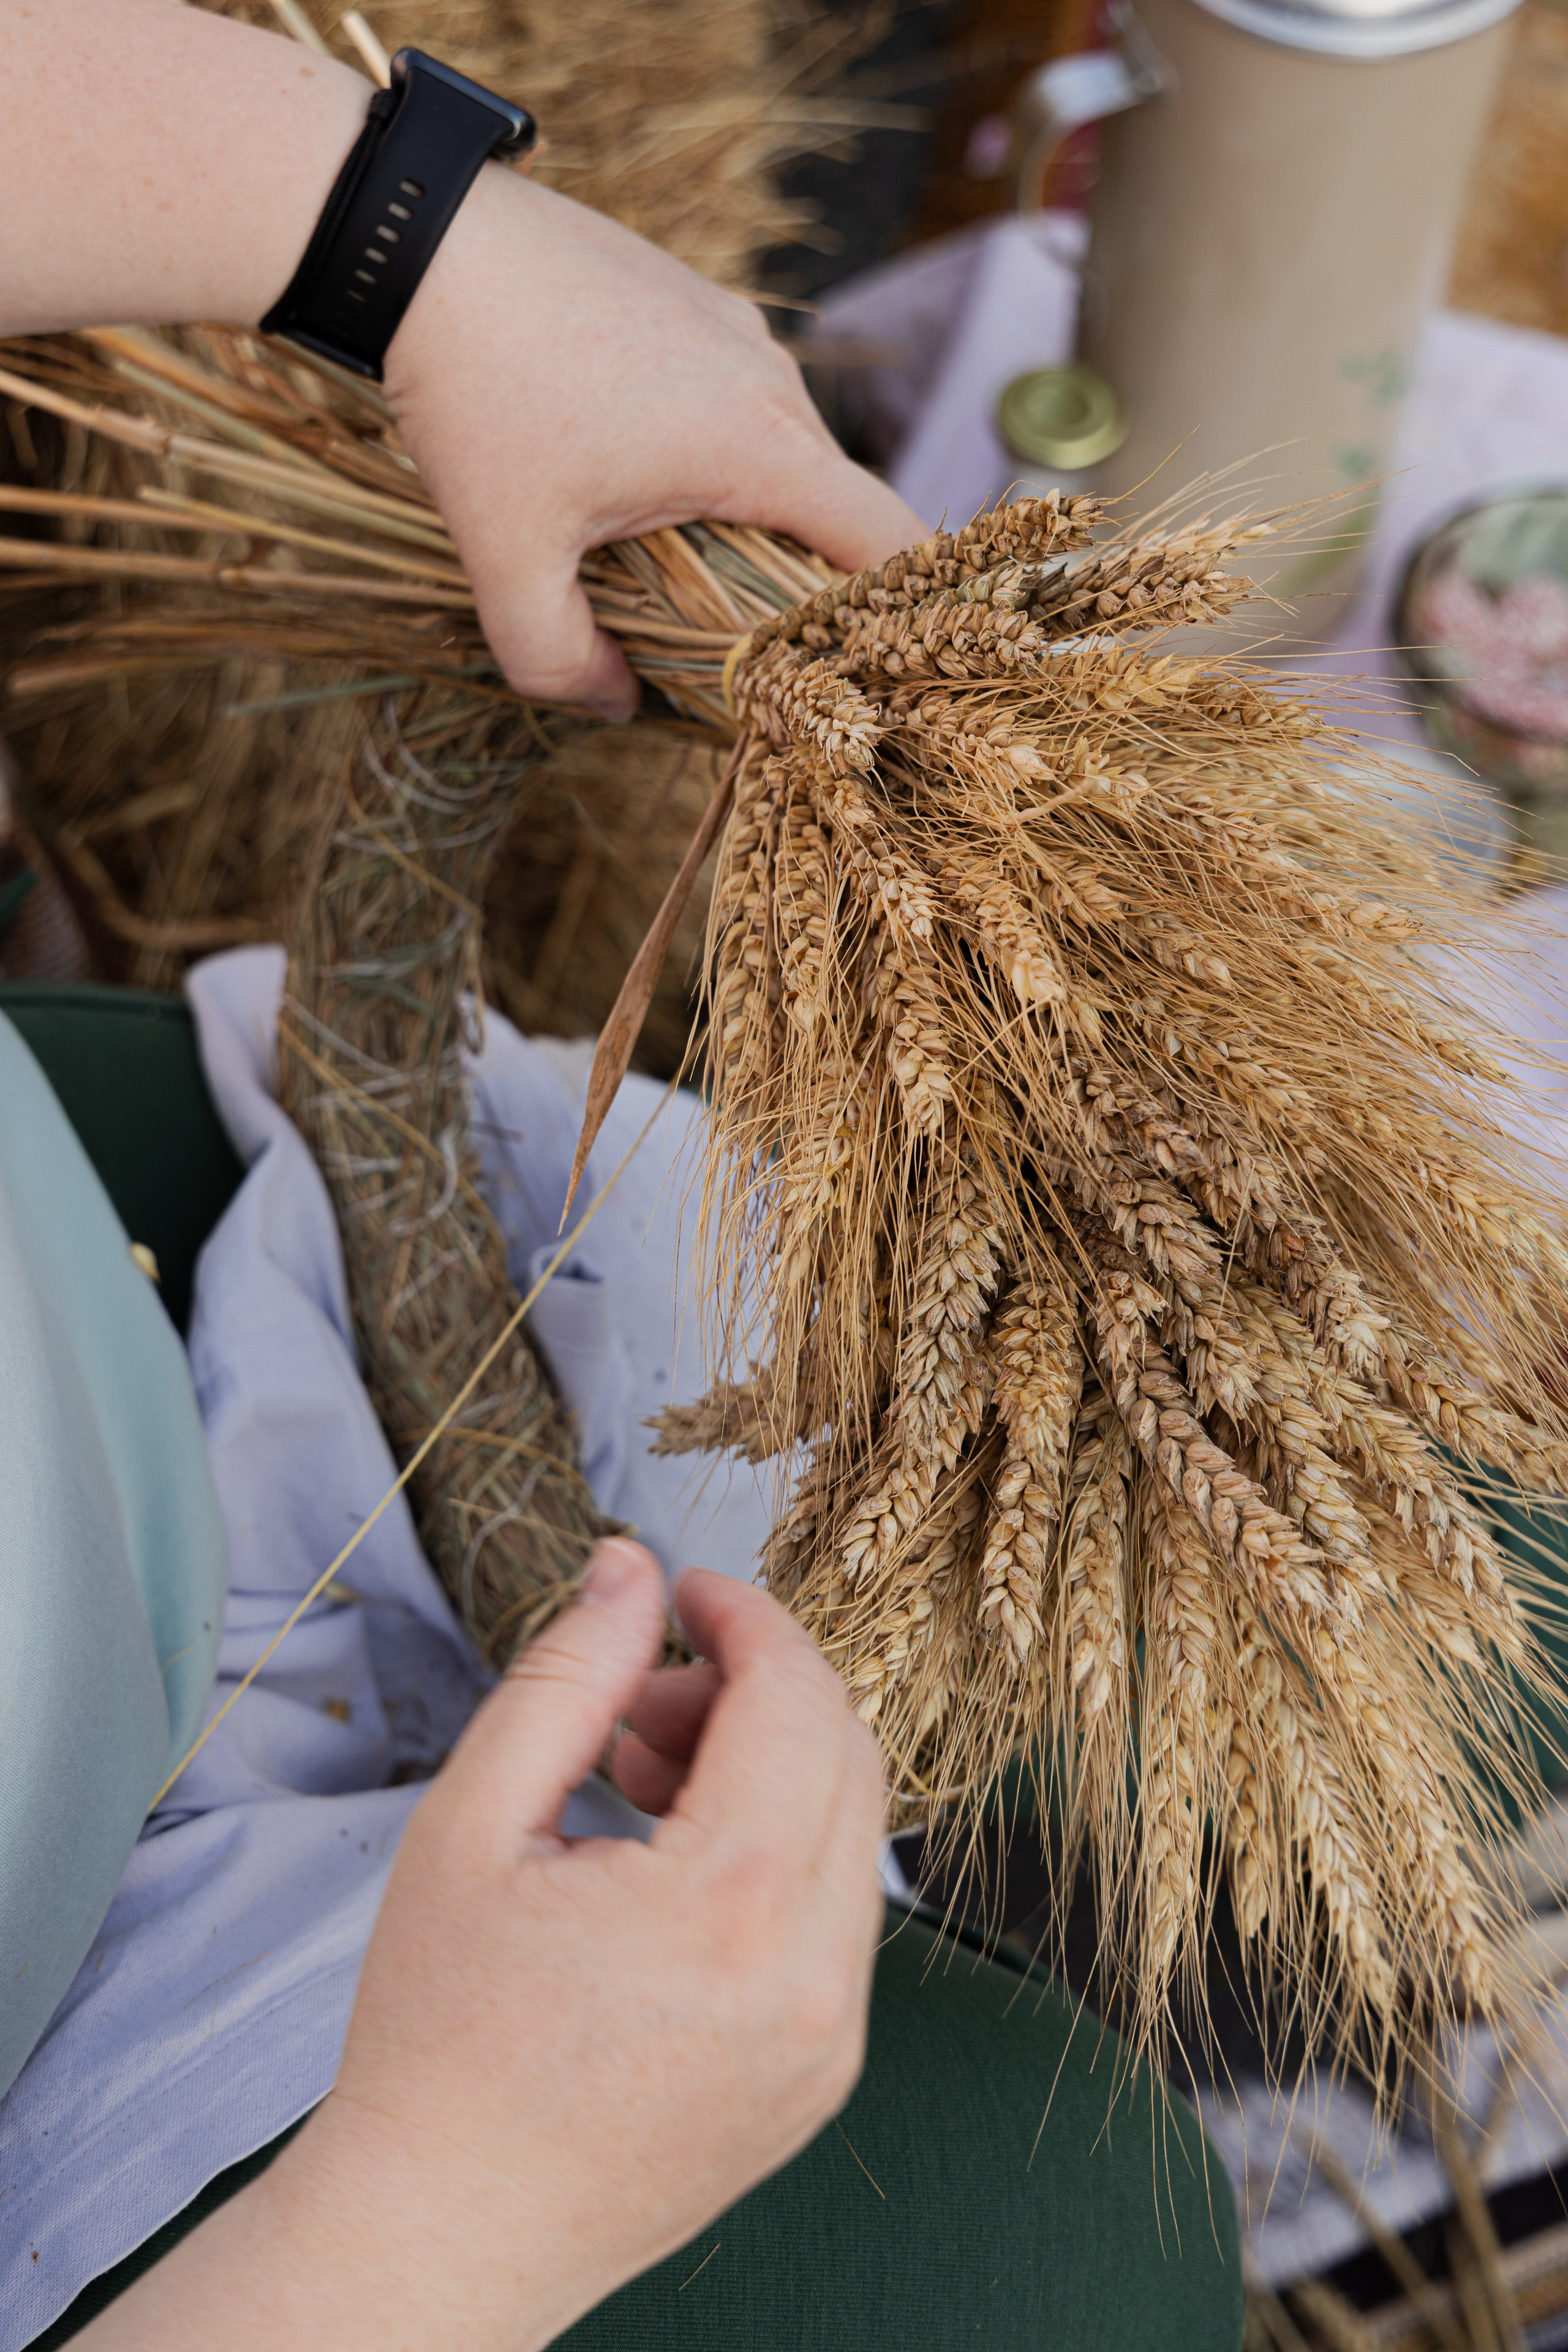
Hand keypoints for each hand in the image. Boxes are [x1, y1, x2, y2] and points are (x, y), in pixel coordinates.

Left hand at [1, 3, 925, 724]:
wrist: (417, 240)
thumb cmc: (473, 398)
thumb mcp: (506, 559)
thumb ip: (560, 662)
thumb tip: (615, 704)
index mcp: (761, 444)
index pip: (887, 540)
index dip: (891, 610)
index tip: (861, 662)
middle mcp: (771, 377)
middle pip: (831, 503)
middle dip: (797, 574)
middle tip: (733, 635)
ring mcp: (735, 327)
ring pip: (778, 448)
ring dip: (743, 508)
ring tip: (665, 549)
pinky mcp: (691, 297)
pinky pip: (732, 395)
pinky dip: (706, 446)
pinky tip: (625, 464)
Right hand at [79, 1542, 886, 2351]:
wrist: (443, 2235)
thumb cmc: (436, 2034)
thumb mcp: (472, 1824)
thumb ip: (567, 1677)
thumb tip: (632, 1566)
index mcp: (728, 1908)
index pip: (796, 1698)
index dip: (747, 1618)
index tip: (684, 1593)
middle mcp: (812, 1977)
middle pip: (845, 1752)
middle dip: (754, 1689)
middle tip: (639, 1704)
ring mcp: (831, 2037)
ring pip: (850, 1832)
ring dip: (767, 1770)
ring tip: (637, 1782)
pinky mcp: (825, 2075)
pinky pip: (837, 1915)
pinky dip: (774, 1854)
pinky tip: (669, 1867)